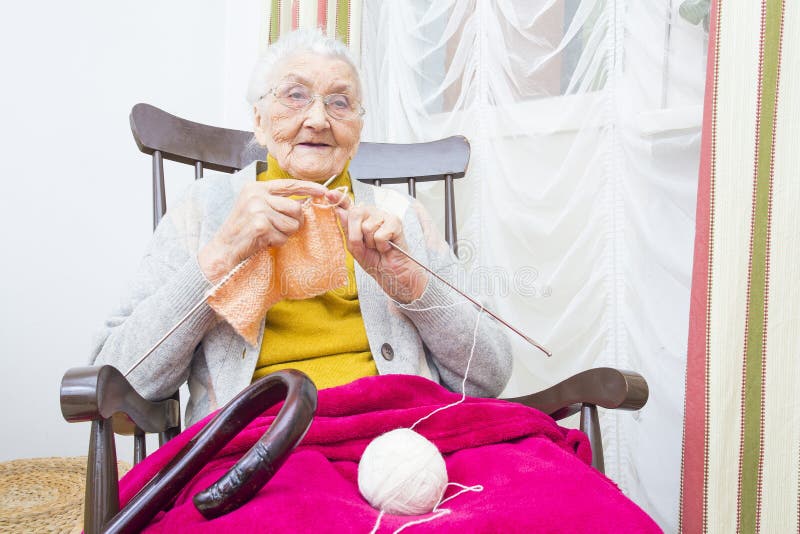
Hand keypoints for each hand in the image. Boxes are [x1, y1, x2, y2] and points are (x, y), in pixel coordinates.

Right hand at [199, 179, 327, 281]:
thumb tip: (302, 204)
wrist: (223, 249)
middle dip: (294, 222)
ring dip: (284, 234)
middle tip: (281, 228)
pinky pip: (283, 236)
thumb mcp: (255, 208)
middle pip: (295, 208)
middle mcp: (257, 195)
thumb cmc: (242, 230)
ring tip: (268, 234)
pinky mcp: (260, 225)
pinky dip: (276, 242)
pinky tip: (263, 241)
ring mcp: (258, 209)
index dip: (309, 188)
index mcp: (257, 187)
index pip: (289, 184)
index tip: (323, 191)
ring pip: (292, 224)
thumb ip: (275, 202)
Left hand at [329, 191, 428, 303]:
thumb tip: (339, 211)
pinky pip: (380, 234)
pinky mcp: (395, 222)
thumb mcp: (354, 247)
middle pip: (355, 213)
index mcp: (360, 218)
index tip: (329, 194)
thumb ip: (347, 229)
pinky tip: (387, 246)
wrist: (391, 273)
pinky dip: (381, 245)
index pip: (348, 205)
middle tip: (366, 245)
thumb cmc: (375, 260)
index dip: (339, 198)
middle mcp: (372, 213)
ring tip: (379, 246)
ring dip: (371, 243)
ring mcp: (384, 216)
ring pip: (368, 226)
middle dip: (356, 235)